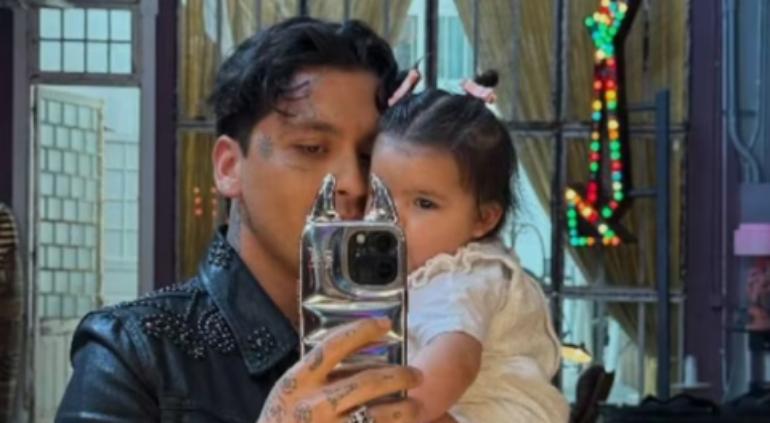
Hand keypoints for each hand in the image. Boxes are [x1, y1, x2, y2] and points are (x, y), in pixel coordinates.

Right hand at [258, 318, 422, 422]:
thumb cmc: (282, 421)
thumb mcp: (289, 392)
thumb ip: (318, 374)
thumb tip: (364, 354)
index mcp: (297, 382)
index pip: (333, 345)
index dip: (361, 330)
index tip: (385, 323)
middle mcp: (313, 405)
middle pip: (368, 382)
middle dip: (399, 376)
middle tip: (417, 375)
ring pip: (379, 415)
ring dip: (405, 409)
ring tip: (417, 406)